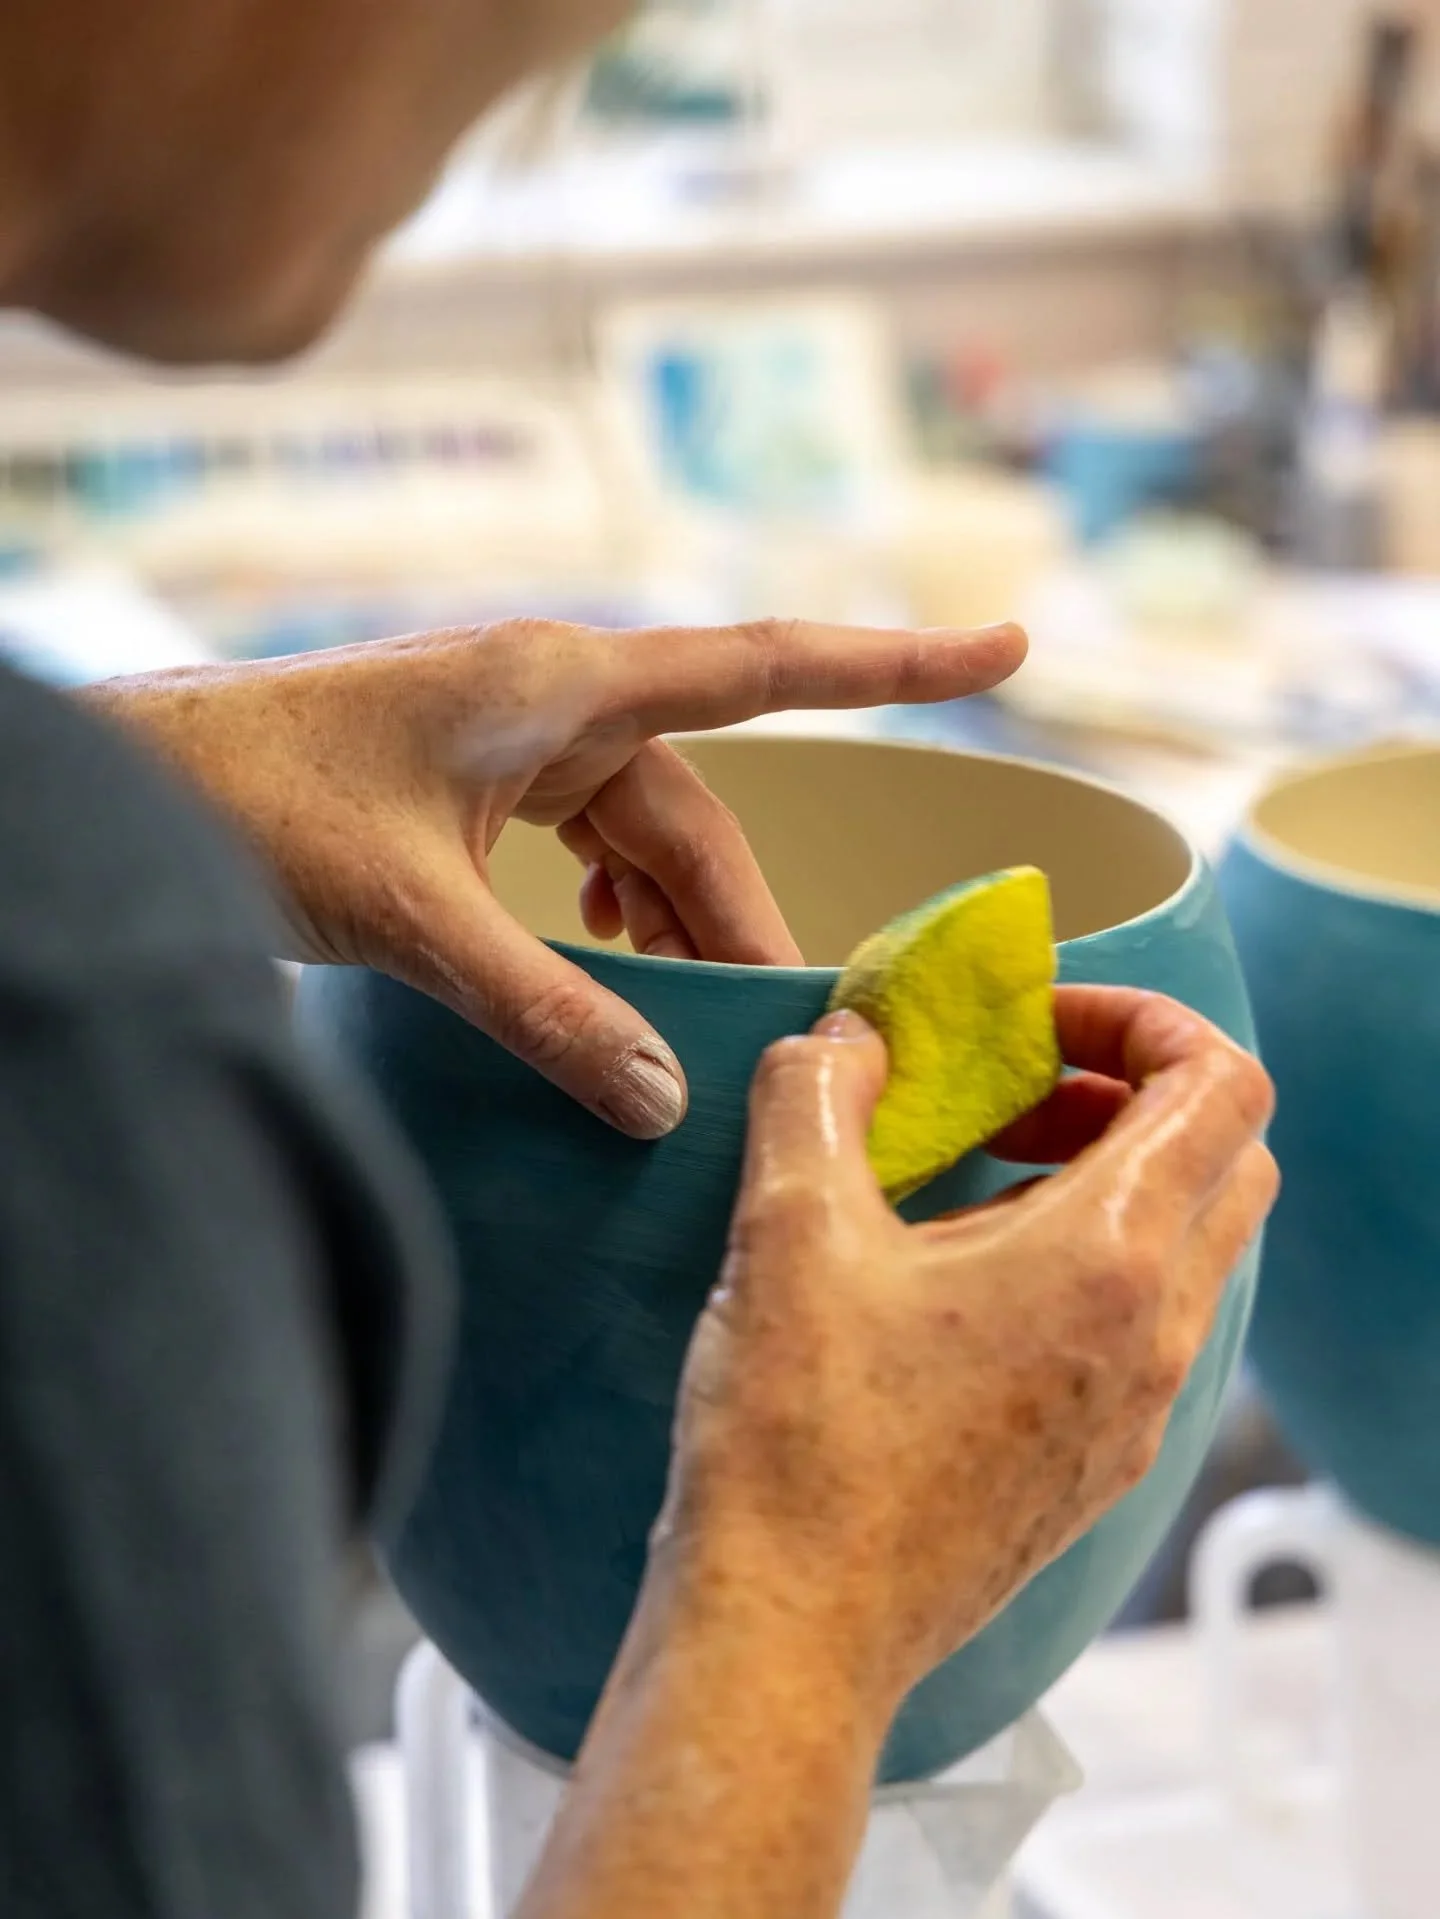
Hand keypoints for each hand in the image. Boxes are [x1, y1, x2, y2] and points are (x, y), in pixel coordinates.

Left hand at [85, 616, 1022, 1138]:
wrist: (134, 781)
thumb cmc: (250, 801)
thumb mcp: (409, 915)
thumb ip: (541, 1007)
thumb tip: (658, 1099)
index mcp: (560, 685)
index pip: (761, 666)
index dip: (892, 665)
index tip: (1005, 644)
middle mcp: (556, 702)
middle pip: (700, 815)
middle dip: (738, 923)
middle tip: (793, 1032)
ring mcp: (519, 748)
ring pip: (646, 846)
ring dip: (669, 936)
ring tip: (687, 1030)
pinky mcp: (483, 791)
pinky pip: (589, 857)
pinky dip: (611, 923)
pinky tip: (603, 976)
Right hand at [657, 985, 1277, 1714]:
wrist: (792, 1636)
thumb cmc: (799, 1444)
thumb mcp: (787, 1227)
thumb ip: (818, 1093)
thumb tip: (850, 1042)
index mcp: (1106, 1261)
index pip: (1221, 1087)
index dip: (1144, 1021)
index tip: (1040, 1027)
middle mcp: (1150, 1339)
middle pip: (1225, 1162)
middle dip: (1135, 1096)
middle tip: (1020, 1095)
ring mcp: (1133, 1414)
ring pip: (1187, 1249)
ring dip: (1111, 1181)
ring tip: (978, 1180)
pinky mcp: (1094, 1465)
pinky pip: (1139, 1327)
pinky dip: (1087, 1264)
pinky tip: (962, 1283)